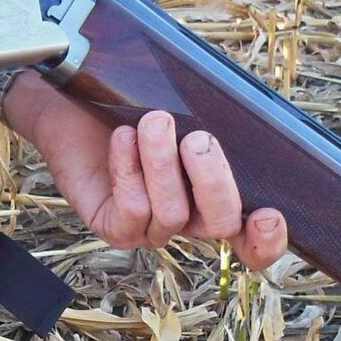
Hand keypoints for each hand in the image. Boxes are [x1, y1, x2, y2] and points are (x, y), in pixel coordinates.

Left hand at [1, 71, 288, 269]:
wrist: (71, 99)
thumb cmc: (133, 101)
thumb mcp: (184, 105)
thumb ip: (217, 118)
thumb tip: (246, 113)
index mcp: (214, 197)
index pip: (252, 240)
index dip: (267, 240)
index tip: (269, 215)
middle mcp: (187, 220)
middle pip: (222, 224)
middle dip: (214, 180)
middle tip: (197, 139)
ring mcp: (150, 228)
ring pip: (173, 214)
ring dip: (163, 162)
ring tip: (152, 121)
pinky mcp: (114, 227)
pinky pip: (132, 211)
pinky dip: (130, 170)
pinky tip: (122, 138)